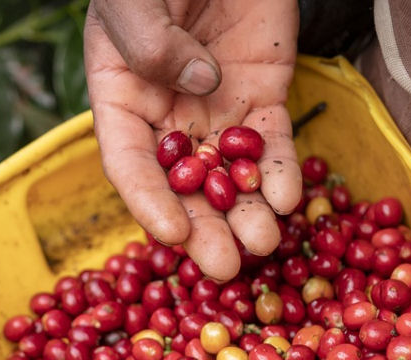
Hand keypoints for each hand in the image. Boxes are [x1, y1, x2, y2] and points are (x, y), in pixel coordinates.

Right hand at [84, 0, 301, 280]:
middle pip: (183, 187)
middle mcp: (167, 116)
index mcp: (122, 97)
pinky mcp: (264, 96)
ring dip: (247, 215)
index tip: (171, 234)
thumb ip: (151, 40)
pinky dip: (281, 174)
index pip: (130, 164)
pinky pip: (272, 145)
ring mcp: (217, 111)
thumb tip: (198, 86)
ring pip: (230, 176)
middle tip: (224, 267)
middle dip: (205, 230)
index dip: (148, 202)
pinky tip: (288, 199)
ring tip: (266, 243)